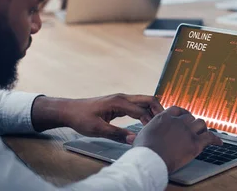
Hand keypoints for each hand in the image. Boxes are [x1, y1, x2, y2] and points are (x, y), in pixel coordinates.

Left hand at [33, 94, 163, 143]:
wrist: (70, 110)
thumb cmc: (81, 118)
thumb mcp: (97, 129)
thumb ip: (117, 134)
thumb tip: (134, 139)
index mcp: (119, 102)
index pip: (141, 111)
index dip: (150, 122)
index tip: (155, 133)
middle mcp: (123, 97)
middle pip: (148, 99)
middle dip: (159, 110)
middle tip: (166, 123)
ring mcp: (122, 99)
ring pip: (144, 101)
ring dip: (153, 110)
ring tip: (159, 124)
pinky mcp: (120, 103)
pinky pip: (138, 105)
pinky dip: (146, 111)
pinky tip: (148, 122)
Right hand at [134, 106, 222, 172]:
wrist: (150, 159)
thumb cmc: (142, 151)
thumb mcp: (139, 138)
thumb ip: (141, 134)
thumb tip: (129, 138)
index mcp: (164, 117)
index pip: (177, 110)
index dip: (183, 113)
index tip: (185, 116)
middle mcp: (178, 121)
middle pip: (190, 117)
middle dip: (192, 123)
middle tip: (194, 128)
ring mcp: (188, 131)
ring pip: (201, 124)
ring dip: (203, 128)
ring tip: (204, 133)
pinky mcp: (195, 143)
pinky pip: (210, 138)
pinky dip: (215, 140)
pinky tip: (219, 143)